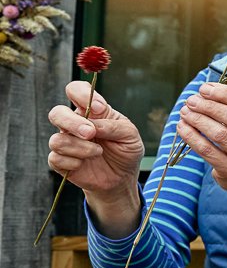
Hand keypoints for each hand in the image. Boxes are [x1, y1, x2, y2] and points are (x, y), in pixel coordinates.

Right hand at [47, 81, 145, 233]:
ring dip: (79, 147)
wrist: (122, 177)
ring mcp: (66, 142)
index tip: (99, 108)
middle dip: (72, 122)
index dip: (81, 94)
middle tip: (90, 133)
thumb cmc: (126, 150)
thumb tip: (93, 125)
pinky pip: (55, 158)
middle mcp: (74, 124)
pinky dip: (73, 162)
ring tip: (98, 152)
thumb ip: (113, 126)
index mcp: (91, 111)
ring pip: (56, 139)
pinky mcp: (60, 161)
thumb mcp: (130, 135)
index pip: (75, 90)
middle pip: (57, 113)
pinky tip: (84, 164)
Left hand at [175, 82, 226, 221]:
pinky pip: (208, 151)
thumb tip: (208, 90)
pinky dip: (192, 136)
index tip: (205, 88)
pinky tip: (182, 127)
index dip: (225, 94)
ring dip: (198, 119)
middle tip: (192, 100)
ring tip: (185, 112)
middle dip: (210, 105)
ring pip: (221, 134)